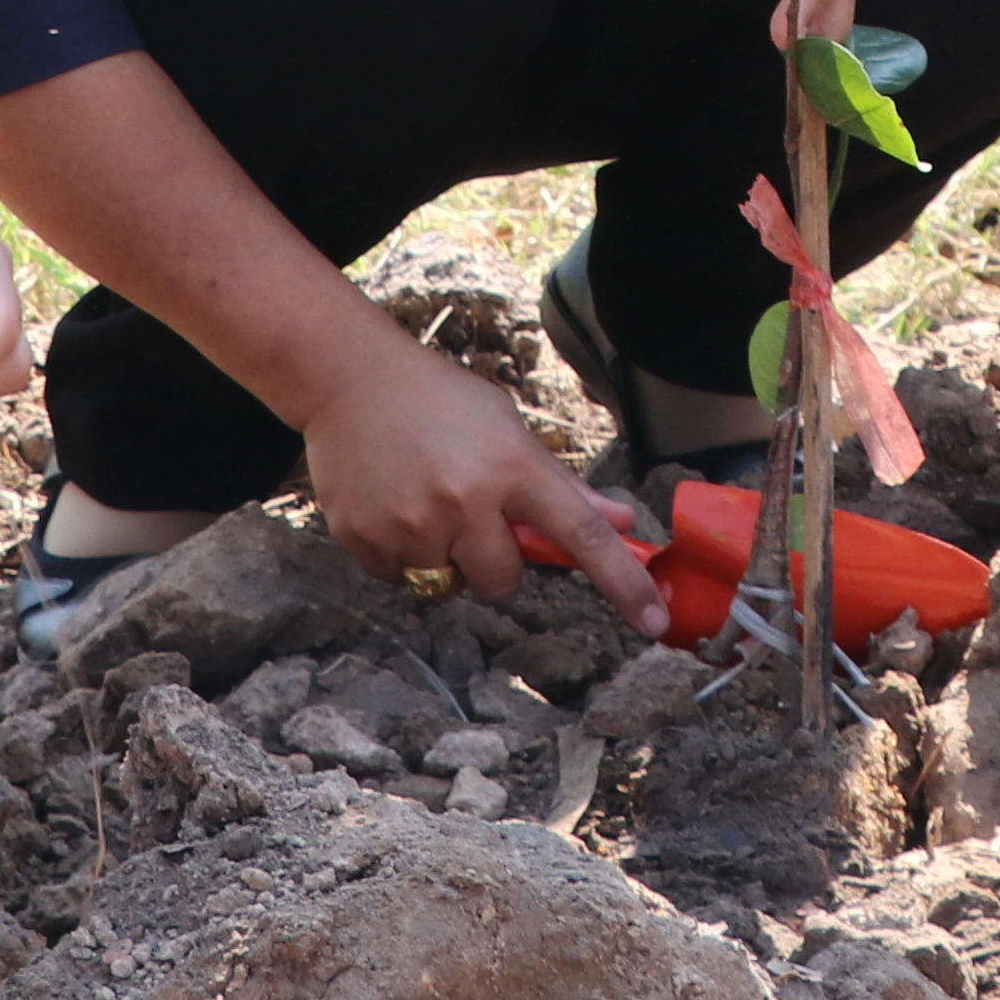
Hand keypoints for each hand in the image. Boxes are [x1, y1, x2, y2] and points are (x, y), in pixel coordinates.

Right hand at [289, 334, 661, 610]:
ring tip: (422, 501)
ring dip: (443, 557)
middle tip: (473, 518)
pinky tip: (390, 504)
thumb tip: (620, 522)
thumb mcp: (506, 426)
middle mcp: (465, 499)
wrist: (347, 377)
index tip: (653, 621)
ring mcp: (411, 522)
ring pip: (447, 585)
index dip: (622, 583)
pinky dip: (399, 555)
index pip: (582, 534)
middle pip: (504, 583)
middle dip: (495, 562)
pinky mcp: (364, 538)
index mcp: (511, 466)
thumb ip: (561, 483)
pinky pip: (398, 579)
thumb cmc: (437, 397)